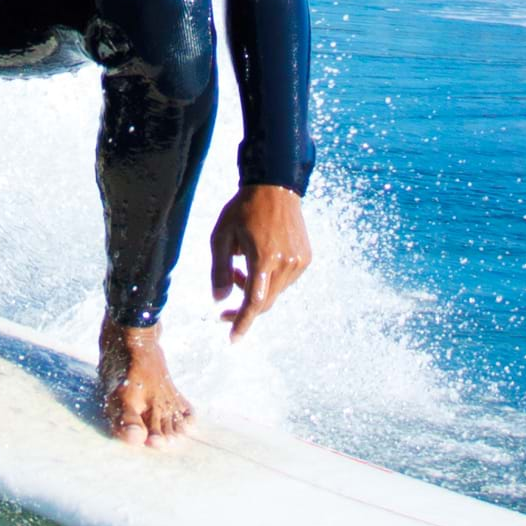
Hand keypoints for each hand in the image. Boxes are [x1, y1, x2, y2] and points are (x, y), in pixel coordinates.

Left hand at [208, 184, 312, 340]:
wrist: (276, 186)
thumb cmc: (244, 209)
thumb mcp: (222, 235)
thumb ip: (219, 269)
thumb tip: (219, 300)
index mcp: (264, 258)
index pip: (254, 302)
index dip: (242, 323)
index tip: (232, 339)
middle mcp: (286, 263)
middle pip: (264, 302)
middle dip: (243, 308)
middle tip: (224, 307)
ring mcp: (299, 261)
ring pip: (274, 292)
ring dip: (255, 289)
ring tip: (240, 265)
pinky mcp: (305, 258)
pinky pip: (284, 281)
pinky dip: (268, 280)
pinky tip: (258, 258)